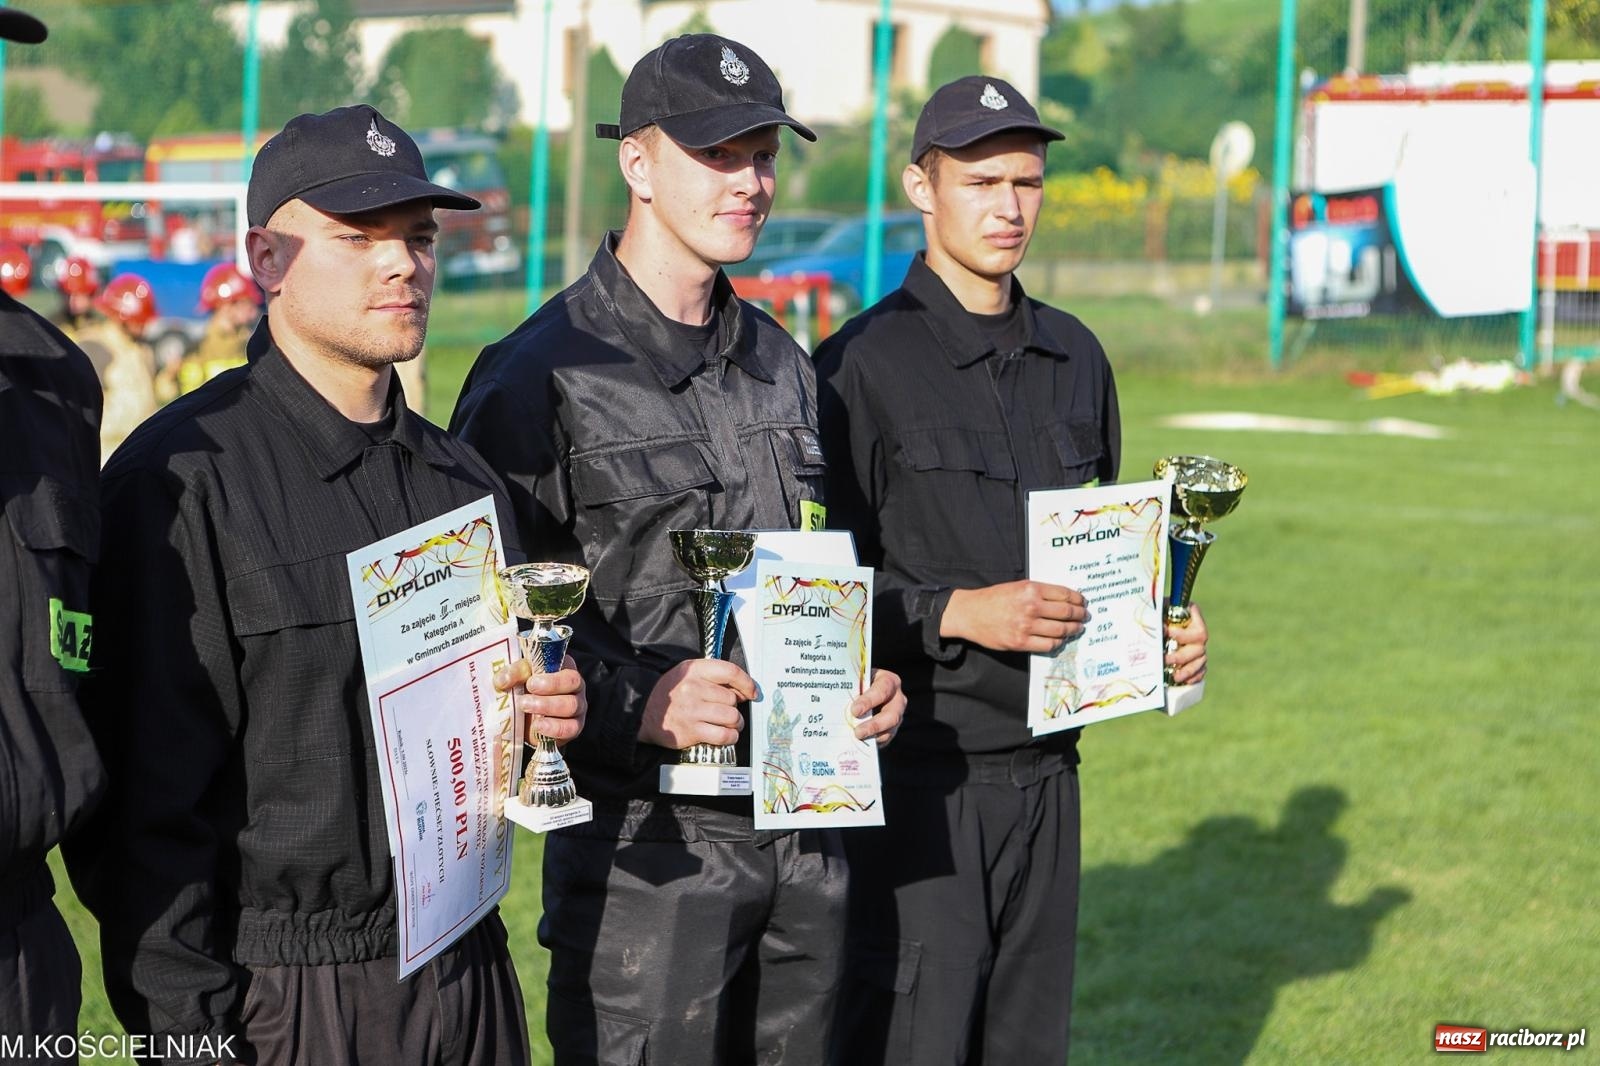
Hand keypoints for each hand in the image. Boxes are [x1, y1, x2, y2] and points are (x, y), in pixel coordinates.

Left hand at [494, 656, 586, 743]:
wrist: (527, 717)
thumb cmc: (527, 688)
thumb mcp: (521, 676)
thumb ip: (514, 673)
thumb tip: (501, 681)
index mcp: (565, 667)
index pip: (564, 667)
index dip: (550, 678)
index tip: (530, 683)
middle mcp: (576, 686)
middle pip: (572, 684)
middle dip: (549, 691)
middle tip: (525, 700)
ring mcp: (578, 707)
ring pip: (571, 706)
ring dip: (548, 708)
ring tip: (528, 711)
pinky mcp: (574, 726)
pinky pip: (570, 728)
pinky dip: (554, 728)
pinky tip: (538, 727)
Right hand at [639, 659, 755, 750]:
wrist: (643, 713)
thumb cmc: (670, 694)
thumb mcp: (688, 675)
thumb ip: (714, 678)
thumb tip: (744, 691)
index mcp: (695, 670)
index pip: (730, 671)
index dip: (747, 682)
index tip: (752, 692)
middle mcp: (694, 688)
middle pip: (732, 699)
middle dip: (735, 707)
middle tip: (727, 711)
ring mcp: (693, 710)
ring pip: (732, 717)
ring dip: (736, 724)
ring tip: (729, 724)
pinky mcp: (692, 731)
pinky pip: (724, 735)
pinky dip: (730, 737)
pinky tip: (726, 735)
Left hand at [849, 668, 905, 746]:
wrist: (862, 690)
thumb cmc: (858, 682)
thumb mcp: (856, 679)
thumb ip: (851, 687)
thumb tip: (836, 700)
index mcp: (889, 682)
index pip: (882, 690)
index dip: (869, 701)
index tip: (854, 710)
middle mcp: (897, 700)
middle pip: (891, 715)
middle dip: (874, 725)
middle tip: (857, 732)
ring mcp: (896, 716)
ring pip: (889, 730)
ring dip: (873, 736)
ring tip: (856, 740)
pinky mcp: (891, 730)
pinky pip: (884, 740)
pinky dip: (872, 742)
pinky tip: (859, 744)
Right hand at [940, 580, 1088, 652]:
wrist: (970, 613)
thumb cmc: (993, 598)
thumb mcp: (1017, 586)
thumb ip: (1039, 592)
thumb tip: (1064, 599)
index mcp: (1031, 589)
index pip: (1065, 595)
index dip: (1078, 600)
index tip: (1083, 603)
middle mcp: (1031, 606)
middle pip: (1067, 613)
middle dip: (1080, 616)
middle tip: (1085, 617)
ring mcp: (1026, 626)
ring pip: (1061, 630)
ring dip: (1073, 630)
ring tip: (1077, 629)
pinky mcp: (1021, 642)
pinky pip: (1048, 645)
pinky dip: (1058, 643)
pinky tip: (1060, 640)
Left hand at [1164, 602, 1207, 684]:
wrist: (1166, 622)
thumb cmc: (1163, 614)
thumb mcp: (1162, 610)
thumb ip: (1158, 614)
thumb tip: (1149, 622)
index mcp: (1194, 619)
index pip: (1193, 627)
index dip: (1180, 633)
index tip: (1164, 632)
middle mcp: (1199, 636)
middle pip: (1197, 648)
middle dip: (1180, 656)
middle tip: (1165, 660)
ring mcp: (1200, 650)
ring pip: (1199, 662)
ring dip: (1187, 670)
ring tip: (1175, 677)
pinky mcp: (1199, 662)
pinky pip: (1200, 671)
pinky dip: (1194, 677)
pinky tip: (1185, 682)